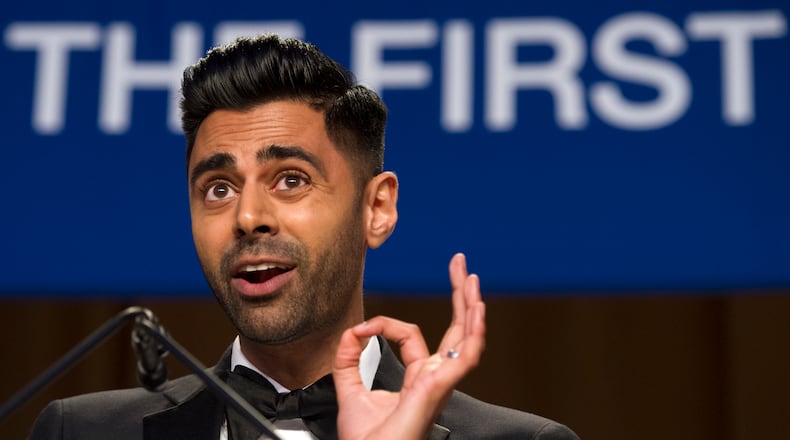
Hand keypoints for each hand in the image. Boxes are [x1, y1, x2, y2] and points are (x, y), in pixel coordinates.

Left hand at [333, 253, 485, 439]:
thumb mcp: (349, 390)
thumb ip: (348, 358)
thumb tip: (352, 331)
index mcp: (419, 380)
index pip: (412, 336)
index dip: (385, 325)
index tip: (361, 329)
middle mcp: (435, 379)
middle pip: (456, 330)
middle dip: (459, 296)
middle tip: (461, 266)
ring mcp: (440, 383)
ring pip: (467, 339)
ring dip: (471, 305)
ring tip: (471, 277)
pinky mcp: (439, 388)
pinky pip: (465, 357)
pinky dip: (474, 331)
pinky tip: (477, 308)